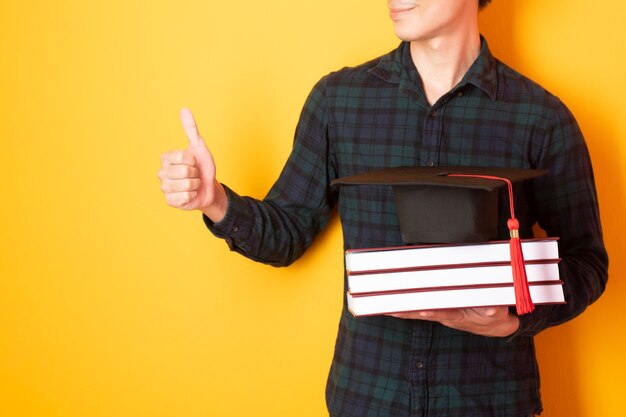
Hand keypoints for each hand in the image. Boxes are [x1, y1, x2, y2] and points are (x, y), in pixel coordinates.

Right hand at [158, 108, 226, 221]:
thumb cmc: (203, 167)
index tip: (193, 162)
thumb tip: (184, 109)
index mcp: (166, 158)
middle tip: (194, 174)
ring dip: (195, 185)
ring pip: (186, 185)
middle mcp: (162, 172)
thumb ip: (191, 129)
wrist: (209, 187)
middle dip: (195, 173)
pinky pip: (185, 197)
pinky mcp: (170, 201)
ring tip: (193, 184)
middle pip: (185, 172)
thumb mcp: (199, 147)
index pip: (182, 157)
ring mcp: (164, 188)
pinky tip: (191, 194)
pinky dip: (193, 196)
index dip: (193, 160)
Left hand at [388, 306, 519, 336]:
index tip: (424, 310)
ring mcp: (440, 312)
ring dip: (402, 310)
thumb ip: (495, 311)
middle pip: (424, 313)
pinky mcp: (438, 308)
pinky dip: (405, 307)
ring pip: (418, 311)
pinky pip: (418, 307)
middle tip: (393, 310)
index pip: (444, 314)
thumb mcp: (498, 315)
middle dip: (409, 312)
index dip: (434, 312)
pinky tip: (390, 307)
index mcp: (459, 316)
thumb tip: (492, 310)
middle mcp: (445, 315)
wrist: (492, 323)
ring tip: (386, 309)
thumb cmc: (493, 316)